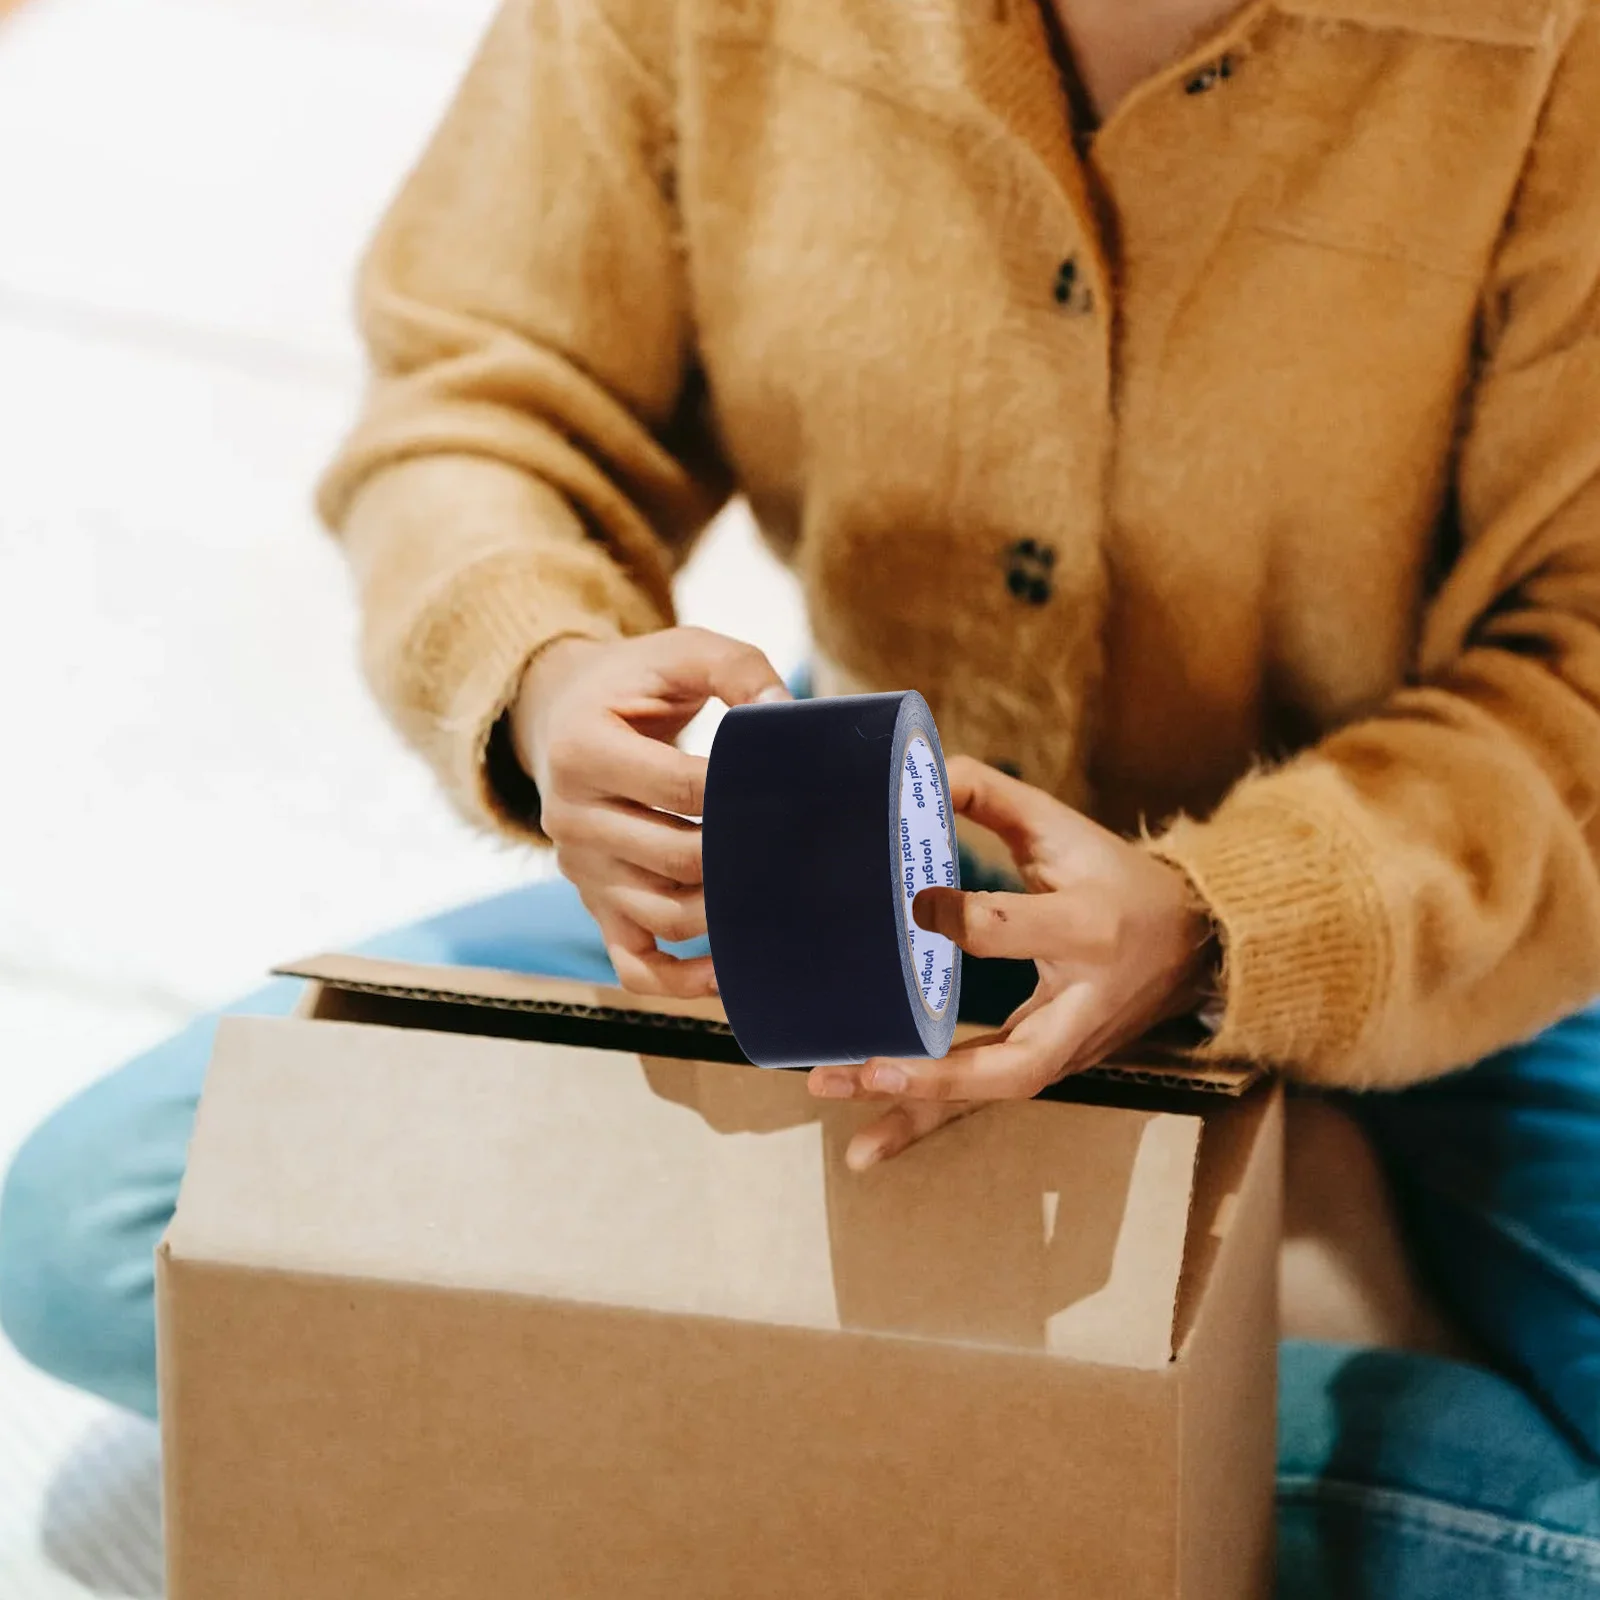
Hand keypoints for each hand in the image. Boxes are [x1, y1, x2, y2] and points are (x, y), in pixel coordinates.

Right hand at [512, 627, 789, 996]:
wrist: (563, 715)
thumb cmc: (636, 683)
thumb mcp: (680, 650)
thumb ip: (737, 668)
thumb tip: (784, 716)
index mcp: (582, 749)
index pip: (680, 787)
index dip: (743, 792)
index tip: (799, 791)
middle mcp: (570, 817)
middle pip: (676, 858)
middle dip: (746, 858)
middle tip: (809, 851)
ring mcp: (580, 870)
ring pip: (662, 915)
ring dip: (727, 915)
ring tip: (785, 897)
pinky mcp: (593, 904)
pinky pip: (633, 964)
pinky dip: (680, 981)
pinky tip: (731, 973)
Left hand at [808, 756, 1218, 1170]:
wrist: (1194, 945)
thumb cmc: (1114, 877)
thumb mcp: (1064, 828)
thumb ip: (992, 796)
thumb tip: (916, 771)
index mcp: (1086, 928)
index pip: (1011, 930)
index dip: (956, 919)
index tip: (905, 903)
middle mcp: (1079, 1003)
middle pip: (1012, 1058)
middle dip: (936, 1072)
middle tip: (862, 1068)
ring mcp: (1066, 1047)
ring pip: (992, 1094)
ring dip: (915, 1110)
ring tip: (843, 1119)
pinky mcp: (1046, 1065)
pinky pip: (982, 1101)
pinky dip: (923, 1124)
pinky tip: (865, 1147)